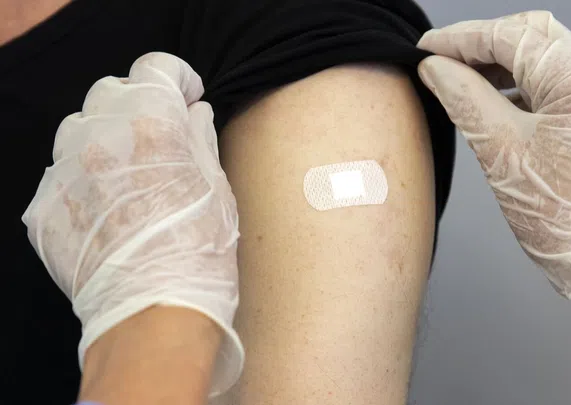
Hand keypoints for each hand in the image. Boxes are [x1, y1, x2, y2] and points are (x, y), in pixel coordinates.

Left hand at [22, 52, 242, 394]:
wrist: (153, 316)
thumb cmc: (199, 254)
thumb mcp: (217, 188)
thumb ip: (200, 140)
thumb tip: (194, 114)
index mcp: (152, 124)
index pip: (155, 68)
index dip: (176, 78)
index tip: (187, 95)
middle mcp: (100, 136)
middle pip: (111, 92)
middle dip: (138, 105)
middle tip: (159, 136)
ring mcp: (65, 172)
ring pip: (77, 130)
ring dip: (103, 138)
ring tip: (128, 173)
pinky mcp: (45, 209)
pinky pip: (61, 177)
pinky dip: (84, 181)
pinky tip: (108, 210)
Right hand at [417, 11, 570, 348]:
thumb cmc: (561, 219)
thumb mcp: (500, 152)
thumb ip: (465, 99)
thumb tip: (435, 68)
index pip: (512, 36)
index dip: (461, 39)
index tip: (426, 48)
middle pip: (533, 34)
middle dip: (482, 42)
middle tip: (441, 58)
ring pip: (544, 56)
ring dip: (500, 62)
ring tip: (460, 78)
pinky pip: (555, 83)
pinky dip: (519, 84)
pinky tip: (491, 98)